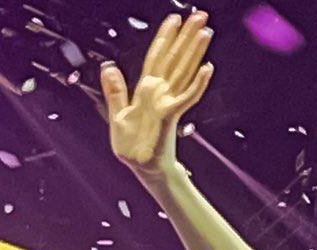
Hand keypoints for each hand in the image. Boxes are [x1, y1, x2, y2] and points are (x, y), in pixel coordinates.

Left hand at [101, 11, 218, 173]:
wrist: (141, 167)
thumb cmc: (132, 146)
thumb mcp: (117, 114)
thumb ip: (115, 90)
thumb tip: (108, 67)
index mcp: (147, 90)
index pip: (157, 56)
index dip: (165, 37)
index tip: (174, 19)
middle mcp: (160, 92)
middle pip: (175, 58)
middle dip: (186, 36)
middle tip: (199, 16)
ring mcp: (168, 102)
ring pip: (183, 71)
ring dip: (195, 52)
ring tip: (205, 33)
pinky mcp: (172, 116)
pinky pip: (187, 96)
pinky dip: (198, 83)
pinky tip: (207, 68)